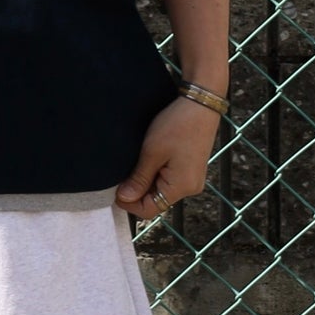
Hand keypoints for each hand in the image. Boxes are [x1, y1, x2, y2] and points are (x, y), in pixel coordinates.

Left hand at [114, 96, 219, 217]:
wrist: (200, 104)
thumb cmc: (177, 125)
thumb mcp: (152, 152)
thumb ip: (139, 179)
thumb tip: (124, 198)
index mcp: (181, 187)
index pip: (149, 210)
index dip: (129, 203)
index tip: (114, 189)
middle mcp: (190, 188)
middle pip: (156, 201)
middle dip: (136, 191)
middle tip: (121, 173)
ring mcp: (192, 179)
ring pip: (161, 190)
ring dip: (145, 182)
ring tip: (135, 163)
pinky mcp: (191, 170)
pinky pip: (169, 180)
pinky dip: (155, 174)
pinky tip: (147, 160)